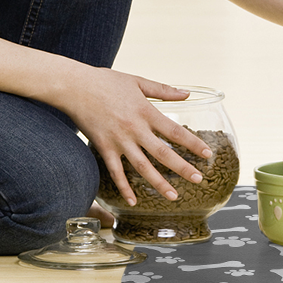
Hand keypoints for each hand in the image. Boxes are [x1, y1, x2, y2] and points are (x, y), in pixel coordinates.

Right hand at [61, 67, 213, 206]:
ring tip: (174, 196)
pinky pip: (116, 172)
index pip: (174, 131)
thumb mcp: (138, 81)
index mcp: (146, 111)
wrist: (75, 87)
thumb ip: (163, 90)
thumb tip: (187, 93)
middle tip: (198, 179)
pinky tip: (134, 201)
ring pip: (142, 167)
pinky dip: (124, 187)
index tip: (206, 154)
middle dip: (182, 168)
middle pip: (163, 153)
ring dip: (159, 183)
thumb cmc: (107, 81)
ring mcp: (119, 140)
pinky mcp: (104, 147)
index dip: (192, 143)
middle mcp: (135, 128)